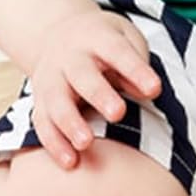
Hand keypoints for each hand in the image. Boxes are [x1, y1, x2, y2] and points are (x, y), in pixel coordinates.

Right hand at [29, 9, 160, 168]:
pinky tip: (70, 162)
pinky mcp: (40, 102)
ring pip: (57, 102)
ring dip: (70, 123)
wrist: (56, 33)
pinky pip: (43, 123)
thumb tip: (146, 93)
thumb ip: (136, 64)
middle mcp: (70, 58)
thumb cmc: (103, 44)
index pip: (118, 52)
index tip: (154, 90)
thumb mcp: (124, 39)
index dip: (136, 70)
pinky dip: (54, 143)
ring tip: (86, 143)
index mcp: (97, 39)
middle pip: (82, 76)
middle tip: (118, 114)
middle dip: (99, 95)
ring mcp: (51, 80)